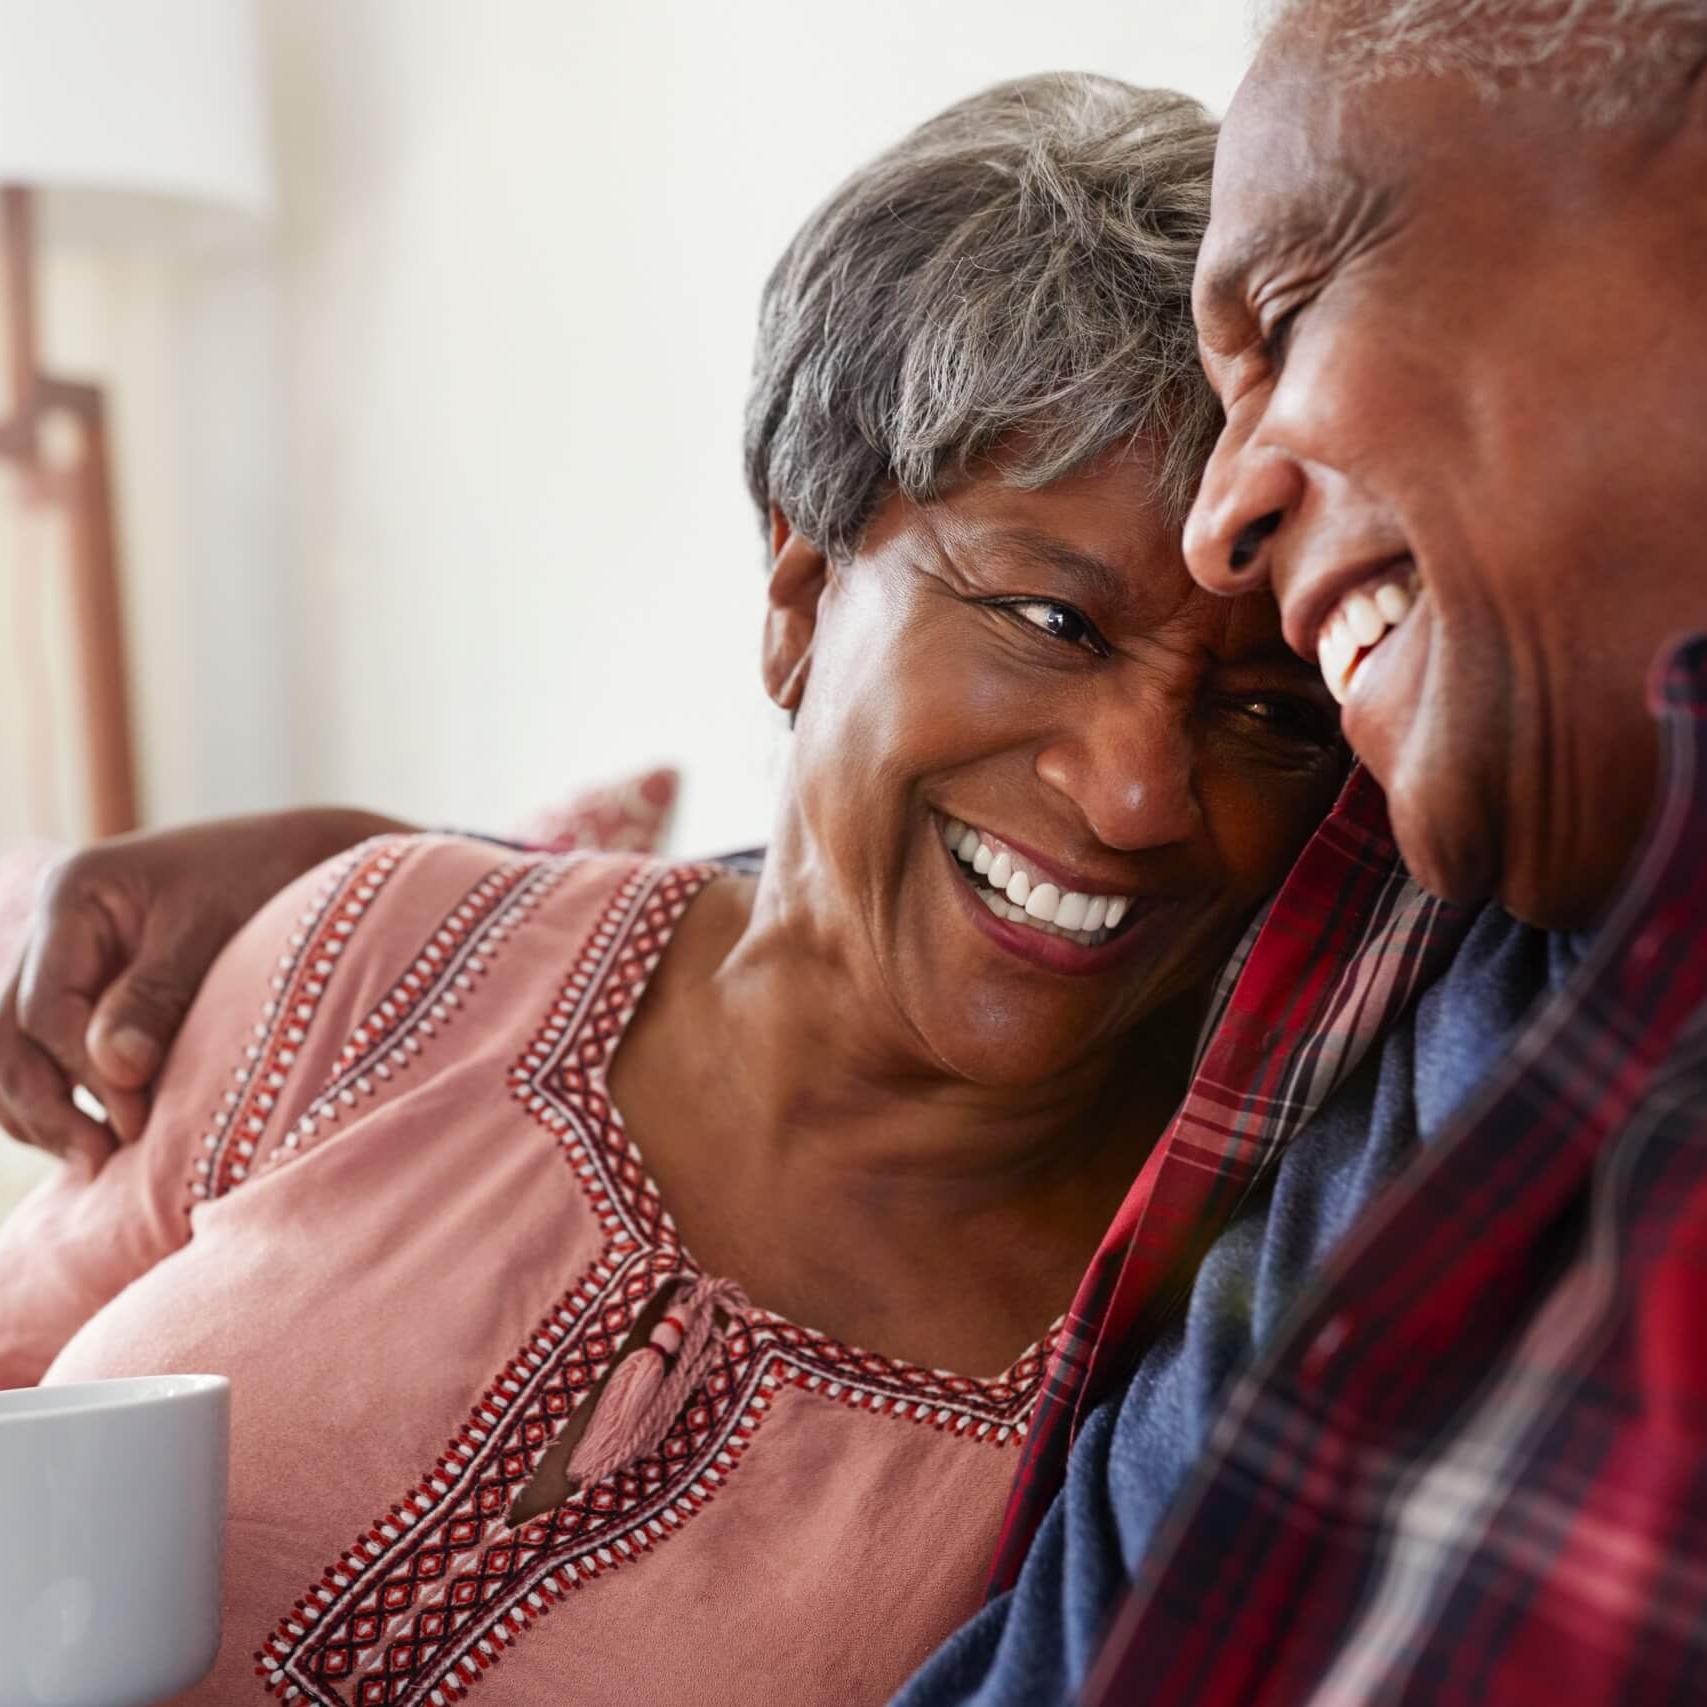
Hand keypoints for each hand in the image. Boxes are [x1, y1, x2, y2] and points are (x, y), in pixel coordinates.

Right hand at [0, 809, 409, 1169]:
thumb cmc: (263, 880)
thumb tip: (115, 1070)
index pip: (45, 1007)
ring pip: (9, 1047)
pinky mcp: (85, 986)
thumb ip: (158, 996)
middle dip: (43, 1103)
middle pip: (8, 1032)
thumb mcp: (213, 931)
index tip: (136, 1121)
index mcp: (73, 894)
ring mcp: (62, 957)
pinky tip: (88, 1136)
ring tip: (91, 1159)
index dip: (82, 1074)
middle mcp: (52, 925)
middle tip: (98, 1158)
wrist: (299, 859)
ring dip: (37, 1108)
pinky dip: (54, 1093)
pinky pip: (39, 1049)